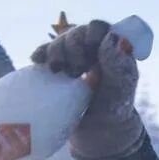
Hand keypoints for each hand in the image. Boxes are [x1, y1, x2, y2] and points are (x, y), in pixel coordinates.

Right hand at [32, 21, 142, 159]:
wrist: (98, 131)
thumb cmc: (115, 108)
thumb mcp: (121, 89)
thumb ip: (118, 64)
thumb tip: (110, 38)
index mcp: (109, 49)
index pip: (98, 28)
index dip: (91, 34)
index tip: (89, 48)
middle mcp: (90, 49)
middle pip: (76, 34)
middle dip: (71, 47)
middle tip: (75, 70)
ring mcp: (72, 58)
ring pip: (60, 42)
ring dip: (56, 52)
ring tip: (58, 71)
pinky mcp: (57, 68)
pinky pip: (44, 54)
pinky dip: (40, 55)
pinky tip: (37, 61)